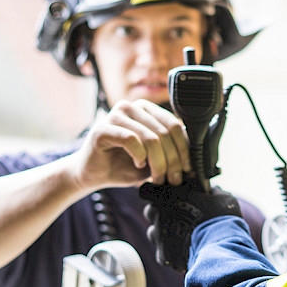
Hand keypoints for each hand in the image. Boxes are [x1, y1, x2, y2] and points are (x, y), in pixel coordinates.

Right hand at [72, 99, 190, 192]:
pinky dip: (139, 156)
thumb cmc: (122, 165)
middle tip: (173, 179)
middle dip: (173, 160)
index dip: (185, 149)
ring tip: (157, 177)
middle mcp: (131, 107)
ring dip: (158, 163)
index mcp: (146, 109)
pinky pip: (131, 140)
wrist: (93, 175)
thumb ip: (169, 153)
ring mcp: (116, 114)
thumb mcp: (153, 159)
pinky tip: (138, 165)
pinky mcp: (102, 128)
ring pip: (151, 138)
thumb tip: (193, 161)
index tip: (188, 169)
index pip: (174, 125)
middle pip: (165, 133)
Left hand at [139, 181, 240, 270]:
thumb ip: (211, 192)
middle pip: (151, 212)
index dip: (155, 192)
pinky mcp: (163, 255)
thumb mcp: (221, 197)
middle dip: (162, 214)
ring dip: (165, 234)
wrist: (220, 246)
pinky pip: (163, 254)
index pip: (147, 190)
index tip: (164, 196)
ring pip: (155, 233)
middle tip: (179, 217)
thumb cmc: (221, 217)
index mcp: (168, 196)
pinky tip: (186, 252)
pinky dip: (172, 253)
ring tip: (184, 237)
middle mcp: (158, 215)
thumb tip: (212, 191)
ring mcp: (158, 236)